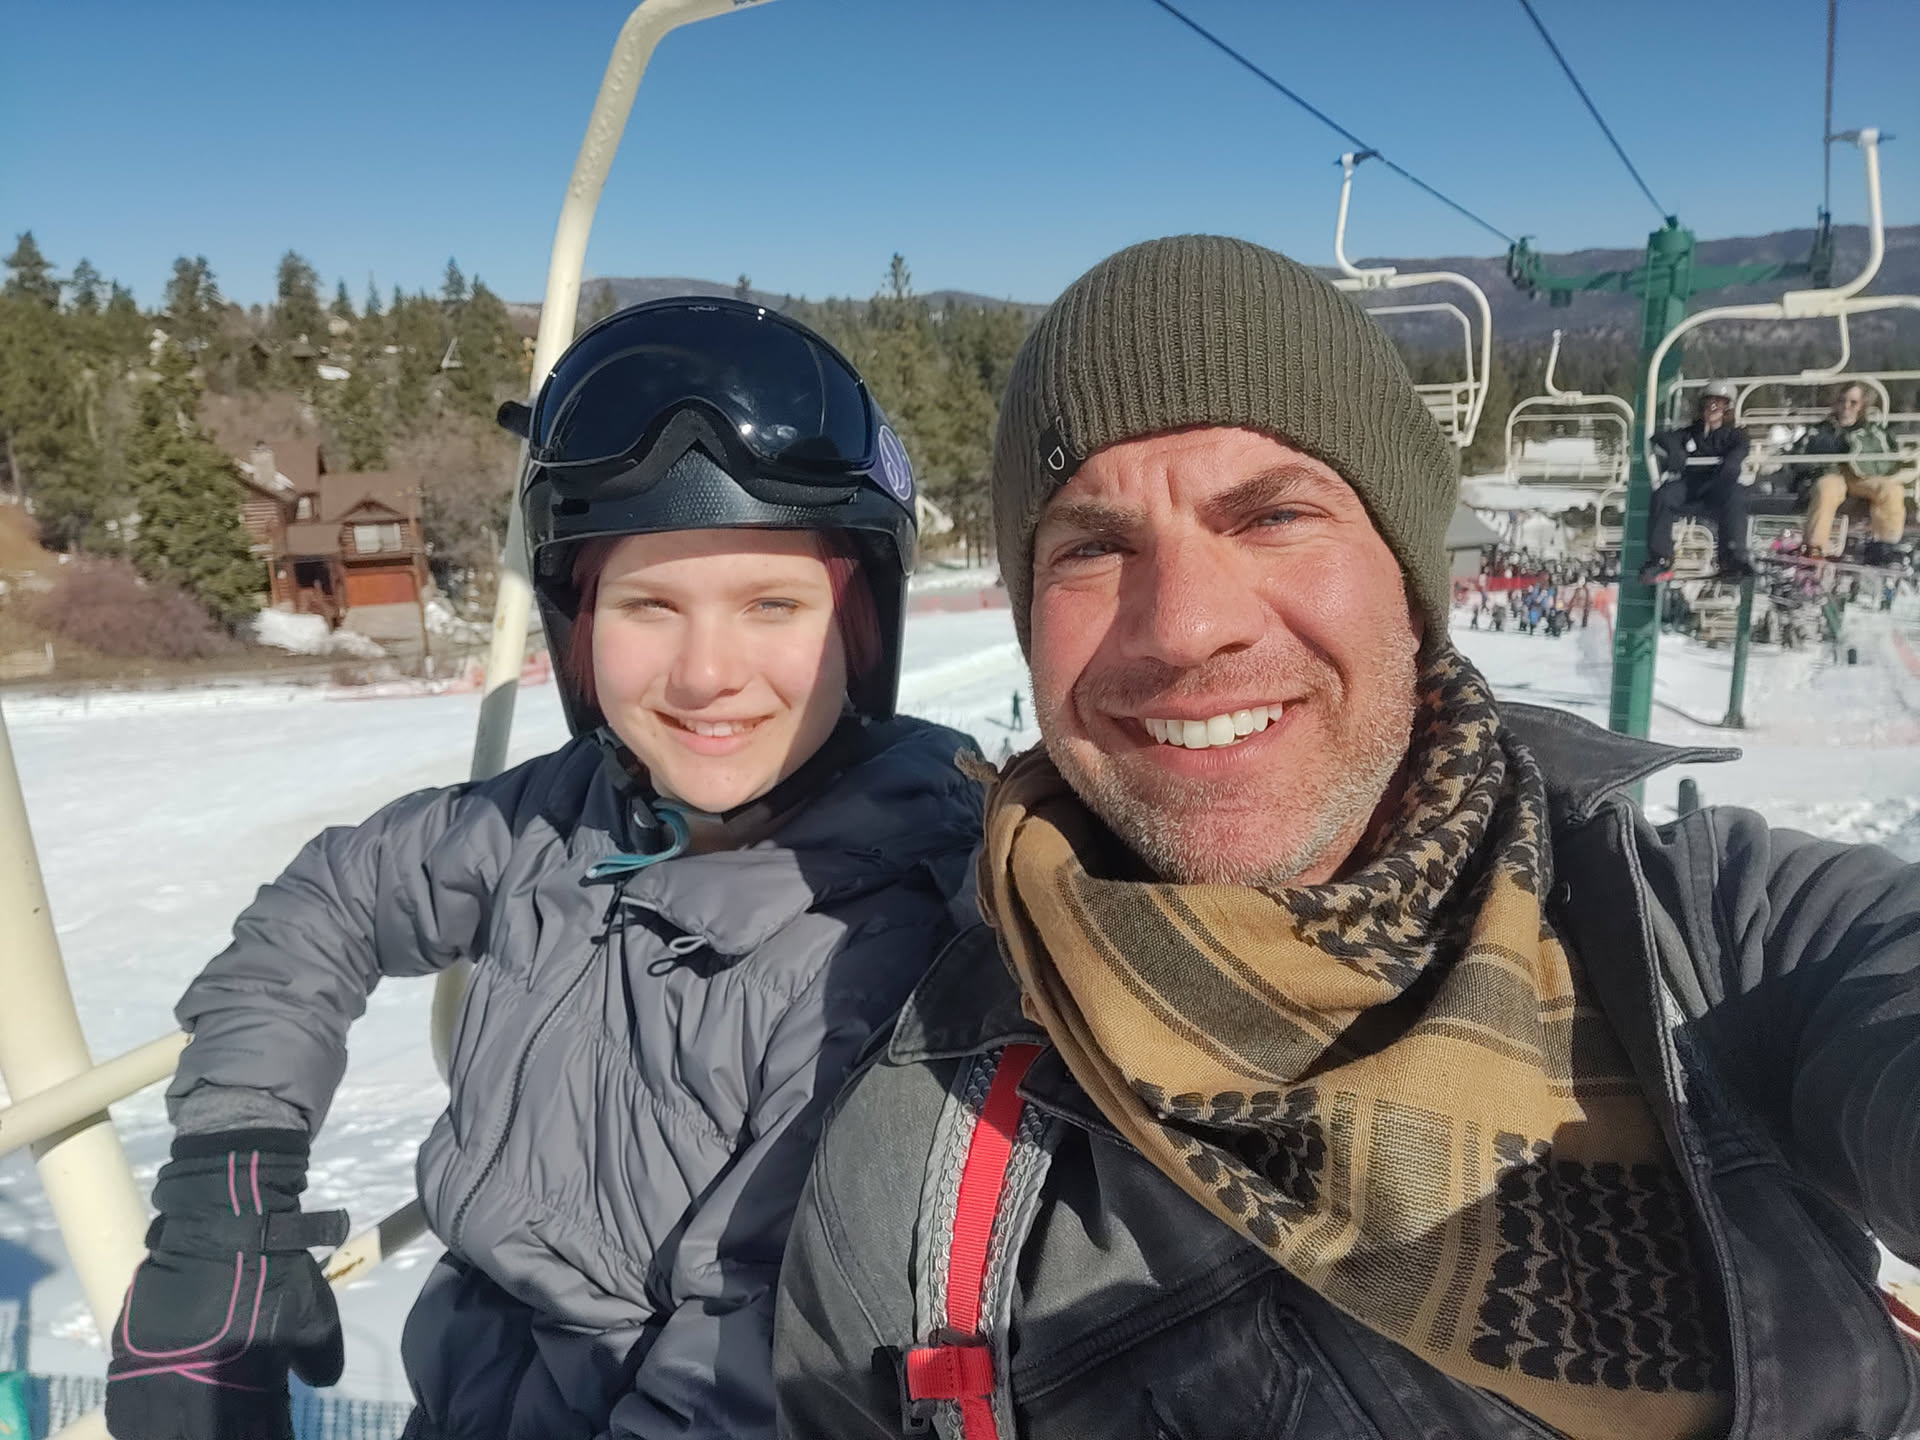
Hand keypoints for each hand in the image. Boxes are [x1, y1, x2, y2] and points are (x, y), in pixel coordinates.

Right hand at [106, 1130, 348, 1439]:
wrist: (226, 1222)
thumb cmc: (276, 1266)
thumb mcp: (316, 1310)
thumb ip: (321, 1354)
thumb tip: (319, 1382)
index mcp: (248, 1376)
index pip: (257, 1431)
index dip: (266, 1435)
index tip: (269, 1433)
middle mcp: (200, 1380)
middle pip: (201, 1435)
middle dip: (217, 1436)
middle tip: (226, 1430)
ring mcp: (160, 1365)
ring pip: (155, 1429)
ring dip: (170, 1433)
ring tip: (184, 1429)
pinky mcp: (130, 1346)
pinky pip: (124, 1401)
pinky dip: (134, 1418)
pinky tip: (146, 1422)